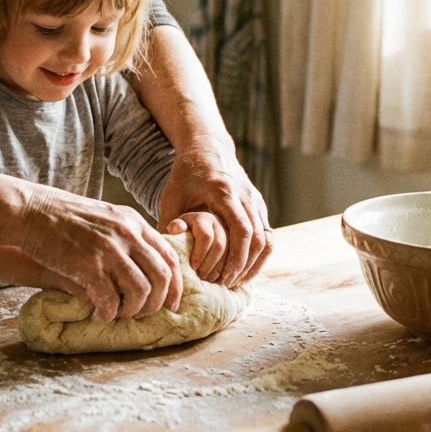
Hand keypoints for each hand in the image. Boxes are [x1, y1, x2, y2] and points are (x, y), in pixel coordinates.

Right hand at [15, 186, 182, 321]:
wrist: (31, 211)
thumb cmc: (64, 217)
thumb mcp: (105, 217)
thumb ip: (126, 236)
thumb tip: (143, 269)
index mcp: (133, 222)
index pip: (169, 257)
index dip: (176, 285)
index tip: (172, 304)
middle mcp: (127, 234)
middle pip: (162, 277)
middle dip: (157, 303)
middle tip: (142, 314)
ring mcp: (108, 249)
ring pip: (141, 291)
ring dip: (133, 310)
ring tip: (118, 314)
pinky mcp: (88, 265)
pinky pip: (110, 300)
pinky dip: (108, 314)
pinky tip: (99, 314)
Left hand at [157, 139, 271, 286]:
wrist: (208, 147)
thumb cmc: (185, 174)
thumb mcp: (172, 197)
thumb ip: (168, 224)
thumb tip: (163, 255)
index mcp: (224, 193)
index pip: (242, 231)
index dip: (236, 259)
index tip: (224, 278)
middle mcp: (245, 196)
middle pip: (258, 239)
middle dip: (245, 266)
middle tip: (228, 285)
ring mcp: (255, 200)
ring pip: (267, 239)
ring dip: (255, 263)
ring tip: (237, 281)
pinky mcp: (259, 205)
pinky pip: (267, 234)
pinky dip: (258, 254)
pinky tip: (243, 268)